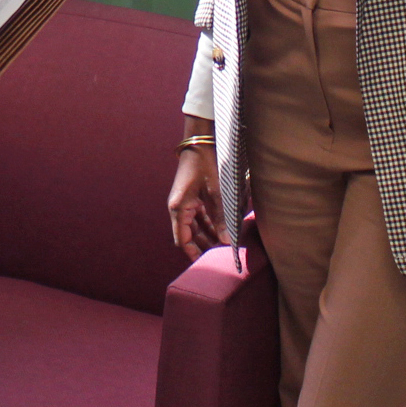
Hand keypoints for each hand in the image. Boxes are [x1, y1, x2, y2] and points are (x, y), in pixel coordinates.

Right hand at [167, 115, 226, 258]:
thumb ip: (220, 218)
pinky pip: (201, 217)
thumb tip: (226, 242)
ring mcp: (187, 202)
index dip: (193, 253)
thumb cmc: (206, 165)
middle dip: (204, 246)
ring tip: (225, 246)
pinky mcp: (194, 197)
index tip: (206, 264)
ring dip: (209, 236)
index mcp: (179, 208)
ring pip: (196, 227)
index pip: (182, 240)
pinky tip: (224, 230)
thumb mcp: (216, 193)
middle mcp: (180, 208)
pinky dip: (211, 224)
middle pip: (190, 235)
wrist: (201, 142)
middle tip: (221, 256)